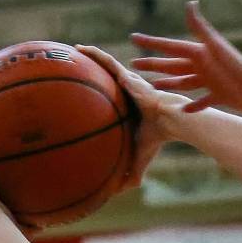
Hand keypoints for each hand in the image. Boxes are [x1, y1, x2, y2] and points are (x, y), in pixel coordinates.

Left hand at [75, 44, 180, 190]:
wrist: (169, 121)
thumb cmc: (157, 138)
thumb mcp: (140, 158)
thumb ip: (131, 173)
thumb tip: (118, 194)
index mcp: (128, 110)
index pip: (111, 103)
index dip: (98, 100)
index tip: (83, 101)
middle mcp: (126, 94)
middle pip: (105, 81)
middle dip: (91, 74)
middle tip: (72, 72)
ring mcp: (126, 83)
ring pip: (103, 67)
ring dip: (89, 59)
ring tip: (72, 52)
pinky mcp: (126, 75)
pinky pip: (106, 61)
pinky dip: (93, 54)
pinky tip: (78, 48)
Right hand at [131, 0, 241, 114]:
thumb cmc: (238, 66)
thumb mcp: (216, 46)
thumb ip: (201, 28)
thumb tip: (190, 3)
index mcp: (199, 52)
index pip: (170, 46)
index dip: (152, 43)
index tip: (133, 38)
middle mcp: (203, 65)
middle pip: (172, 65)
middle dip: (153, 64)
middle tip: (134, 63)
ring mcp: (211, 81)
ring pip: (184, 82)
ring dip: (169, 84)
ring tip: (153, 86)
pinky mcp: (220, 95)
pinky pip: (203, 101)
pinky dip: (194, 106)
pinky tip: (184, 110)